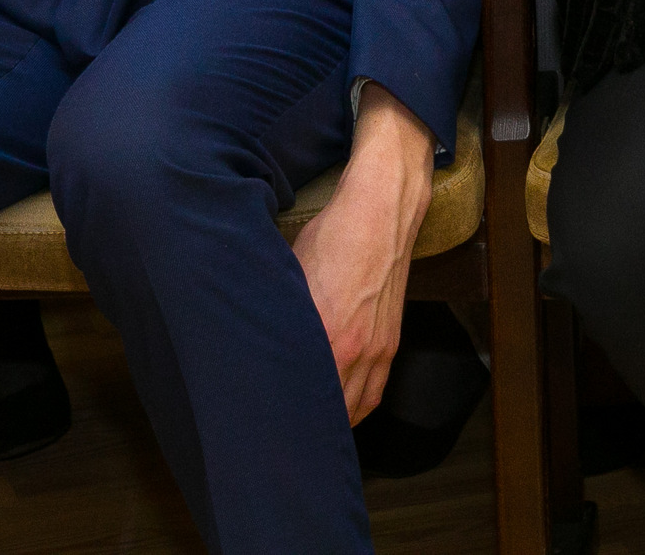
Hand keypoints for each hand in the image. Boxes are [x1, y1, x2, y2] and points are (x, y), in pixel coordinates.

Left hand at [291, 91, 433, 424]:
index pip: (300, 395)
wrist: (381, 211)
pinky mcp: (391, 342)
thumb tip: (254, 339)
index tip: (260, 425)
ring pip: (354, 408)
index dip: (281, 414)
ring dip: (332, 423)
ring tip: (307, 430)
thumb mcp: (291, 275)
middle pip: (328, 411)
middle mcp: (354, 350)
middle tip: (279, 433)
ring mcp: (377, 349)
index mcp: (325, 336)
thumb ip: (280, 316)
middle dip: (304, 424)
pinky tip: (342, 412)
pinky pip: (376, 392)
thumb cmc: (332, 238)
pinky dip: (358, 409)